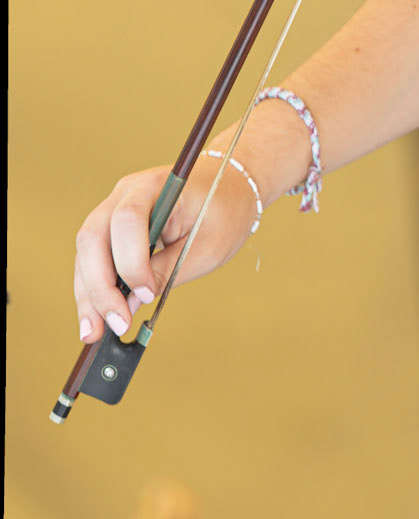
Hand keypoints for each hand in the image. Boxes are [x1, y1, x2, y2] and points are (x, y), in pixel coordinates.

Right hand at [73, 153, 259, 344]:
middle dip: (99, 286)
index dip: (130, 261)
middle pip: (93, 237)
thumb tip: (131, 302)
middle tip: (114, 324)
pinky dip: (93, 288)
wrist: (231, 187)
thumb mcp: (208, 246)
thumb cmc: (225, 212)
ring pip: (87, 251)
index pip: (127, 220)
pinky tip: (95, 317)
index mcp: (157, 186)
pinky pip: (94, 257)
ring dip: (89, 293)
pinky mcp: (113, 226)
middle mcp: (127, 192)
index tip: (146, 294)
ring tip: (94, 332)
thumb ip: (168, 271)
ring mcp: (115, 207)